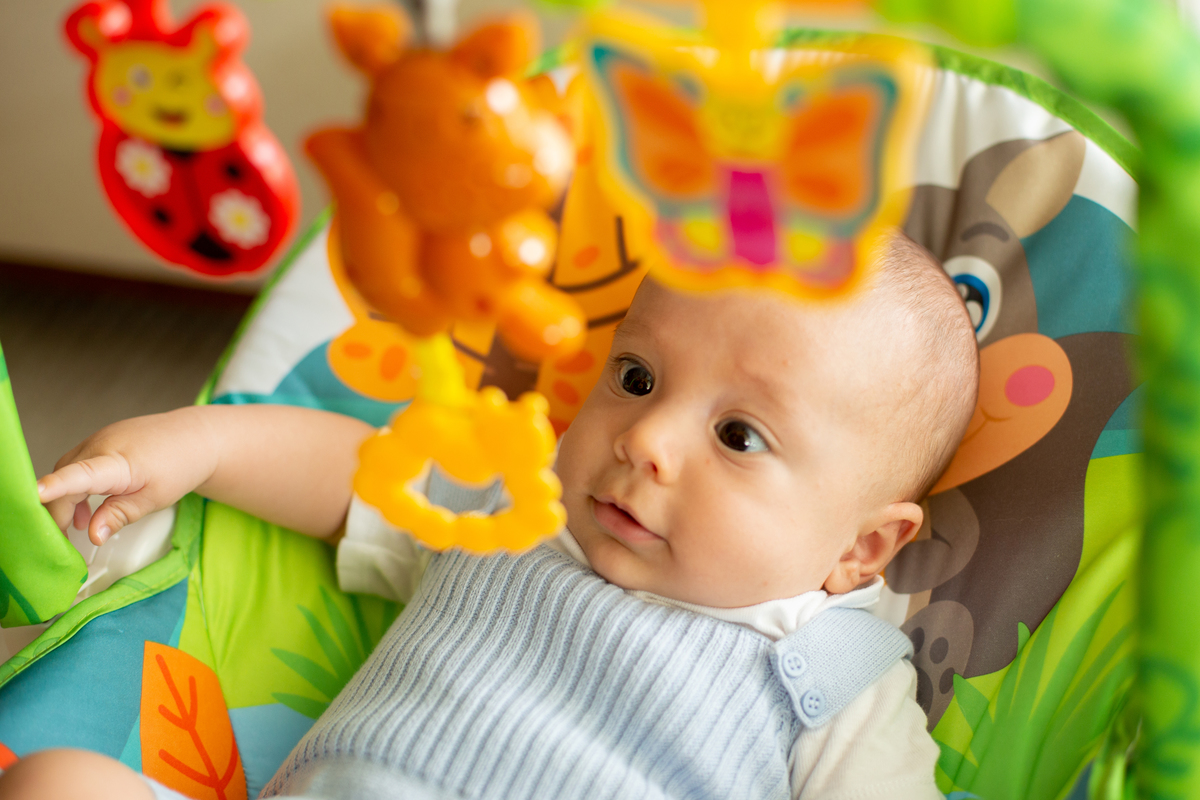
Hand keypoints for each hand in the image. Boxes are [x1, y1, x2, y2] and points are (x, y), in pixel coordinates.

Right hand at [37, 407, 216, 545]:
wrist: (197, 438)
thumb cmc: (181, 466)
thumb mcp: (154, 499)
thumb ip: (120, 515)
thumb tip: (93, 535)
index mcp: (118, 462)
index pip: (80, 475)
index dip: (56, 486)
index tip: (37, 496)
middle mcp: (101, 445)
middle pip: (65, 480)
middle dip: (58, 511)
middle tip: (65, 541)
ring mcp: (98, 439)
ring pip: (66, 472)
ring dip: (66, 500)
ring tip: (77, 526)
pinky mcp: (100, 440)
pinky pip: (77, 464)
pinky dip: (76, 486)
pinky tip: (86, 509)